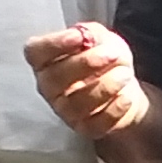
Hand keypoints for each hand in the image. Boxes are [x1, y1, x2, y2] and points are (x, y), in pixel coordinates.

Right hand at [24, 23, 151, 144]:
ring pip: (77, 102)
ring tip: (126, 74)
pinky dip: (114, 109)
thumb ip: (91, 33)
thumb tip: (84, 37)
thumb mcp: (101, 38)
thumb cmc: (105, 59)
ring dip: (105, 86)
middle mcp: (49, 87)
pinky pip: (96, 122)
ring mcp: (65, 110)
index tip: (79, 37)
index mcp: (45, 60)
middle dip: (86, 63)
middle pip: (55, 77)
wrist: (124, 85)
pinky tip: (126, 97)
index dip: (54, 44)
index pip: (35, 52)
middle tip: (112, 55)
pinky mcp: (85, 128)